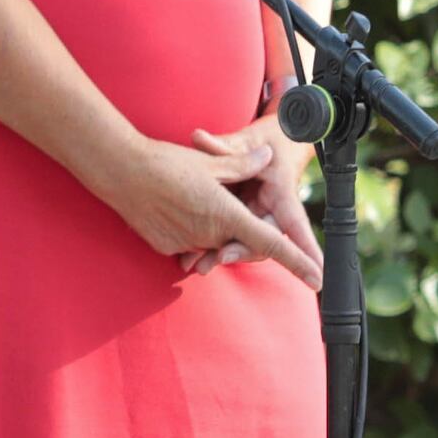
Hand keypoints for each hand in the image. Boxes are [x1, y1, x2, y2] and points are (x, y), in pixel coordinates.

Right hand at [88, 111, 326, 285]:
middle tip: (217, 195)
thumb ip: (242, 164)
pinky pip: (189, 243)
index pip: (270, 243)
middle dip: (237, 228)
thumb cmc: (166, 162)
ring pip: (212, 241)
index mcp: (226, 214)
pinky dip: (189, 228)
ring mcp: (185, 245)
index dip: (297, 262)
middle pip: (237, 240)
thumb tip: (266, 157)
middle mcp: (208, 235)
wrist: (119, 170)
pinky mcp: (166, 247)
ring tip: (190, 196)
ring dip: (211, 226)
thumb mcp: (210, 162)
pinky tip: (173, 205)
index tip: (317, 280)